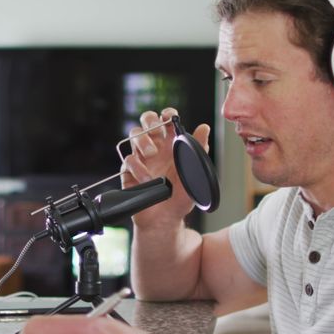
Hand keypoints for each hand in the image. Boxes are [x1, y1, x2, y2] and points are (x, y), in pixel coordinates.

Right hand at [122, 107, 211, 227]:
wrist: (165, 220)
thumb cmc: (181, 198)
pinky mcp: (129, 171)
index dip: (167, 114)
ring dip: (142, 141)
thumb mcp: (194, 174)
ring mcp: (141, 158)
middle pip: (146, 121)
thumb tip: (204, 128)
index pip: (167, 120)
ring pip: (134, 135)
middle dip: (149, 121)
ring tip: (151, 154)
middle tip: (154, 130)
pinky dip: (137, 167)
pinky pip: (129, 160)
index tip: (169, 117)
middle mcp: (156, 148)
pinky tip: (147, 179)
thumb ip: (198, 149)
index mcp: (172, 145)